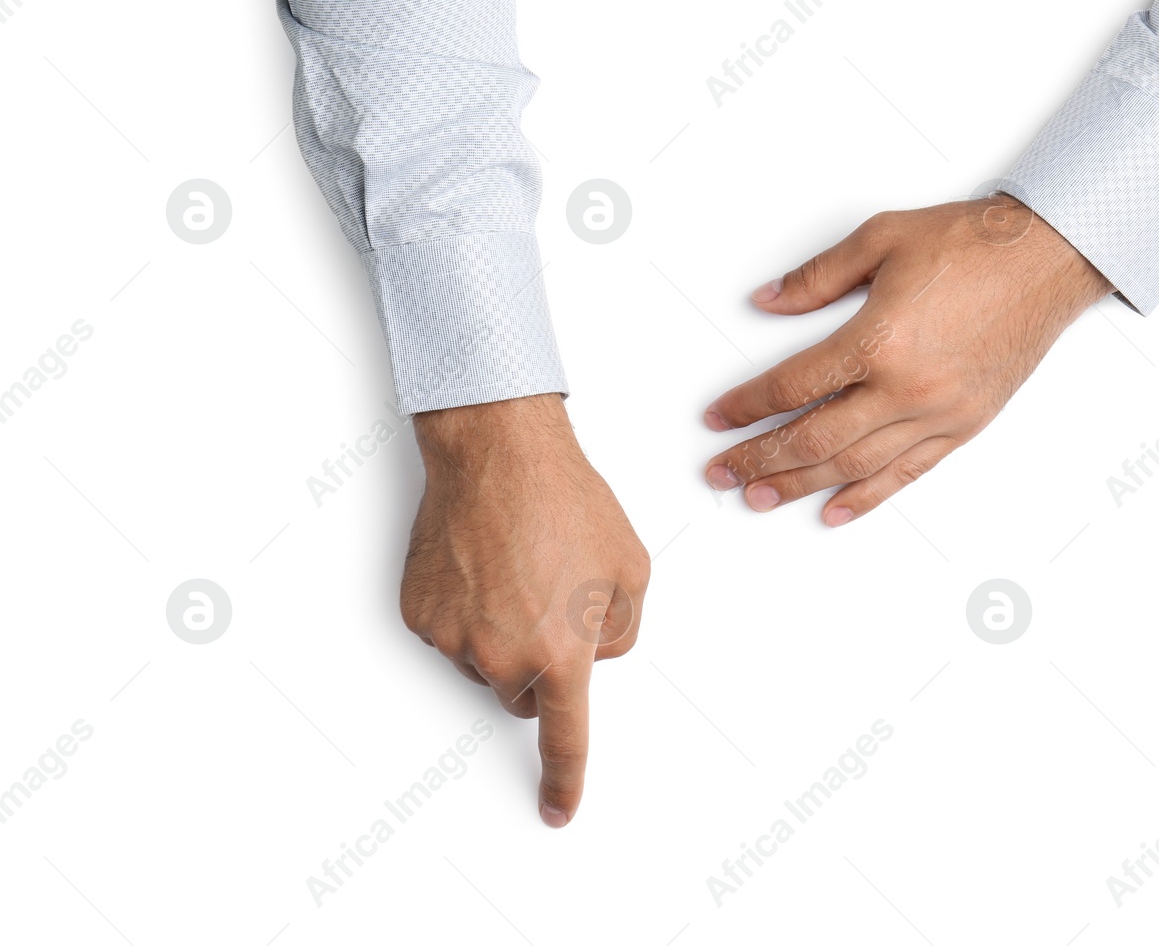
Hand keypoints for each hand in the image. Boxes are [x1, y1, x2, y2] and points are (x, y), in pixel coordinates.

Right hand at [401, 394, 649, 827]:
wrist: (498, 453)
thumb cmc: (567, 503)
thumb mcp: (631, 570)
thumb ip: (621, 630)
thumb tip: (595, 653)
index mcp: (562, 653)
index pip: (565, 739)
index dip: (564, 780)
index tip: (558, 811)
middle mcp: (503, 657)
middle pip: (525, 695)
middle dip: (542, 664)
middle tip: (552, 600)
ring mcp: (454, 638)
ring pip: (487, 664)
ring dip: (505, 633)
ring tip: (518, 568)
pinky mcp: (420, 615)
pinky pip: (453, 633)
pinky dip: (469, 610)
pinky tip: (483, 565)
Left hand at [702, 195, 1111, 523]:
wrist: (1047, 259)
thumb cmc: (972, 243)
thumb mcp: (882, 238)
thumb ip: (817, 278)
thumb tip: (768, 302)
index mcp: (878, 339)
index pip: (792, 386)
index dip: (747, 406)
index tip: (719, 418)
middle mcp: (906, 387)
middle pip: (814, 438)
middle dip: (760, 459)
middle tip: (720, 474)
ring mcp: (937, 413)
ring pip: (854, 465)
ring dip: (800, 485)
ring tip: (759, 497)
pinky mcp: (964, 426)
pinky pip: (906, 472)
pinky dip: (866, 496)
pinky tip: (833, 510)